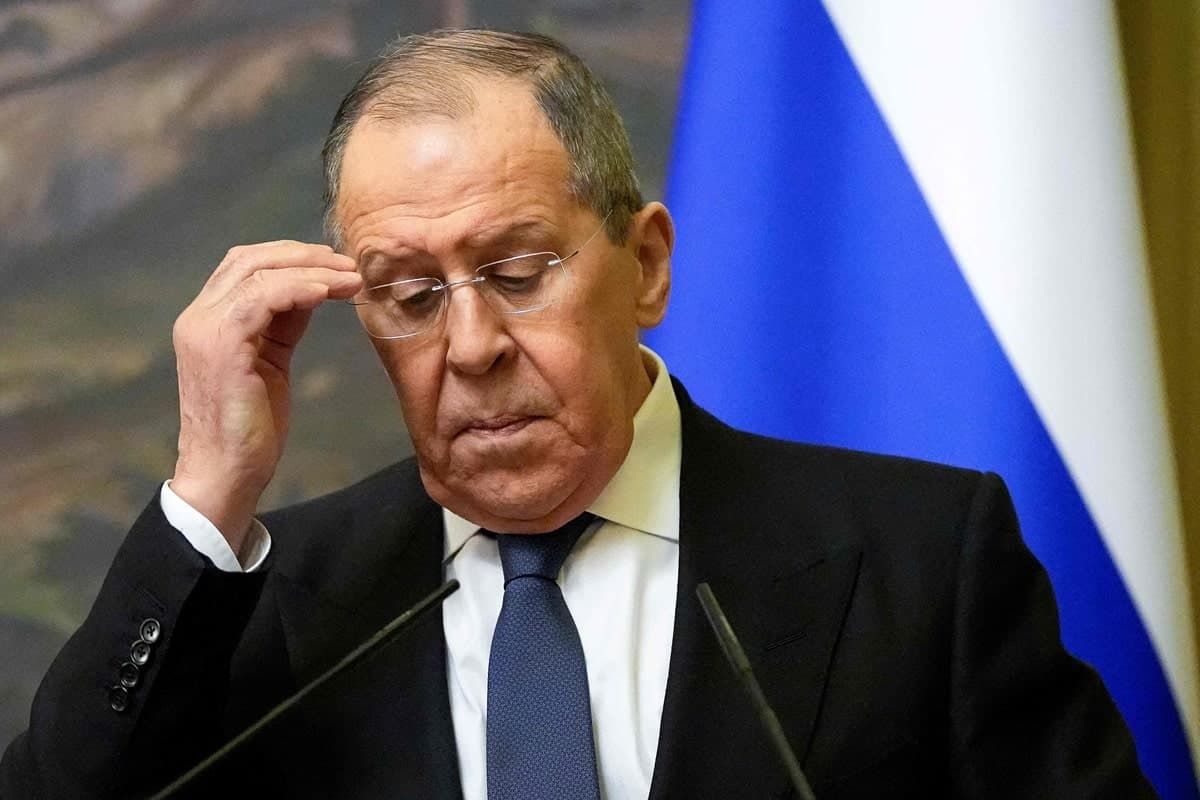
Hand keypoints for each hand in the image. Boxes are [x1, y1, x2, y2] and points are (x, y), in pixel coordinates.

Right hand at [170, 241, 361, 553]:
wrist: (225, 474)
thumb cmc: (250, 428)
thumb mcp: (271, 362)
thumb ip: (284, 323)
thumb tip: (315, 289)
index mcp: (207, 320)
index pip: (245, 265)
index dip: (292, 257)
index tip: (337, 266)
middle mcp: (198, 318)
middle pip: (249, 258)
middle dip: (304, 254)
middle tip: (349, 264)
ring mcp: (205, 329)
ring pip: (257, 272)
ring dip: (311, 269)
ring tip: (351, 278)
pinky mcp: (221, 346)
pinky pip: (261, 298)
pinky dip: (299, 288)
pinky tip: (330, 292)